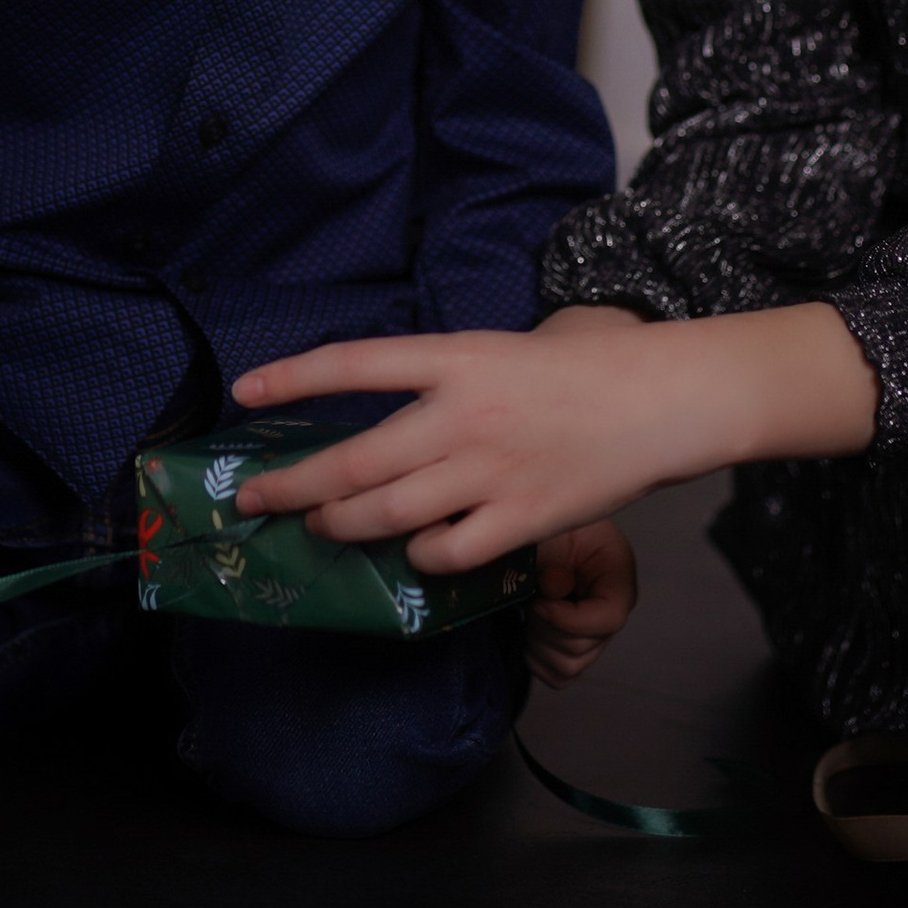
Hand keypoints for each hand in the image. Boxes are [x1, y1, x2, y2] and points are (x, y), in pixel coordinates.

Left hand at [233, 300, 878, 572]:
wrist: (662, 400)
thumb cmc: (585, 368)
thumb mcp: (505, 349)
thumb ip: (446, 380)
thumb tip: (389, 420)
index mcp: (458, 358)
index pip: (356, 363)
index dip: (294, 376)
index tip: (246, 389)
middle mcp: (462, 416)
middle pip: (352, 462)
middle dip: (291, 486)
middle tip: (254, 499)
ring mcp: (488, 474)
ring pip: (386, 516)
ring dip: (340, 526)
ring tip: (320, 525)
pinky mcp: (519, 522)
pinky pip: (444, 554)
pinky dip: (418, 558)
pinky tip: (414, 552)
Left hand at [525, 519, 635, 687]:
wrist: (543, 534)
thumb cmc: (553, 528)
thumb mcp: (553, 531)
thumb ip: (554, 556)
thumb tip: (554, 587)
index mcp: (618, 574)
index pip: (609, 618)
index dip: (569, 619)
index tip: (538, 603)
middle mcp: (614, 609)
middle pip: (584, 647)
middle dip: (546, 627)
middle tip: (531, 599)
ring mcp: (597, 633)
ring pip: (569, 665)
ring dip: (539, 641)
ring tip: (531, 610)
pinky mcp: (578, 649)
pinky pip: (559, 675)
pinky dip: (537, 658)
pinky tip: (531, 629)